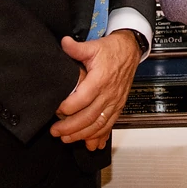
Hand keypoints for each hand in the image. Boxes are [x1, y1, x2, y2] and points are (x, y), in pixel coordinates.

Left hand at [51, 30, 140, 150]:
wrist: (130, 51)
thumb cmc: (112, 50)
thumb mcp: (94, 45)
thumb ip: (77, 47)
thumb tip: (64, 42)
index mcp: (101, 79)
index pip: (83, 98)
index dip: (68, 107)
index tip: (56, 109)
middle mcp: (109, 94)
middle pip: (89, 116)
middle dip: (71, 127)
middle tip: (55, 131)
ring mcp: (114, 102)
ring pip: (98, 124)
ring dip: (82, 135)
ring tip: (67, 139)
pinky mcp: (118, 107)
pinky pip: (109, 125)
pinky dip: (100, 137)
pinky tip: (92, 145)